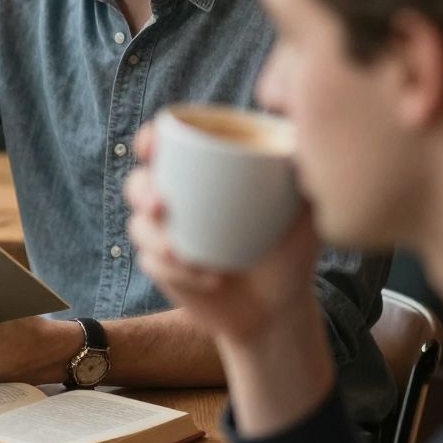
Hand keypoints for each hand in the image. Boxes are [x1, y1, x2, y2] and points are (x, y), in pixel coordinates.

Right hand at [125, 124, 320, 351]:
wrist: (279, 306)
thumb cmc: (293, 250)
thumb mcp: (304, 209)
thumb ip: (299, 173)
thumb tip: (298, 135)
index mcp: (204, 174)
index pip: (167, 148)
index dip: (149, 142)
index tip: (152, 147)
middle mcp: (179, 200)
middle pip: (140, 183)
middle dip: (142, 191)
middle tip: (161, 207)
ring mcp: (167, 235)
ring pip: (139, 226)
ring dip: (155, 238)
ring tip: (184, 256)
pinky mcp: (164, 269)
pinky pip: (152, 263)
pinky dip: (175, 270)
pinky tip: (209, 278)